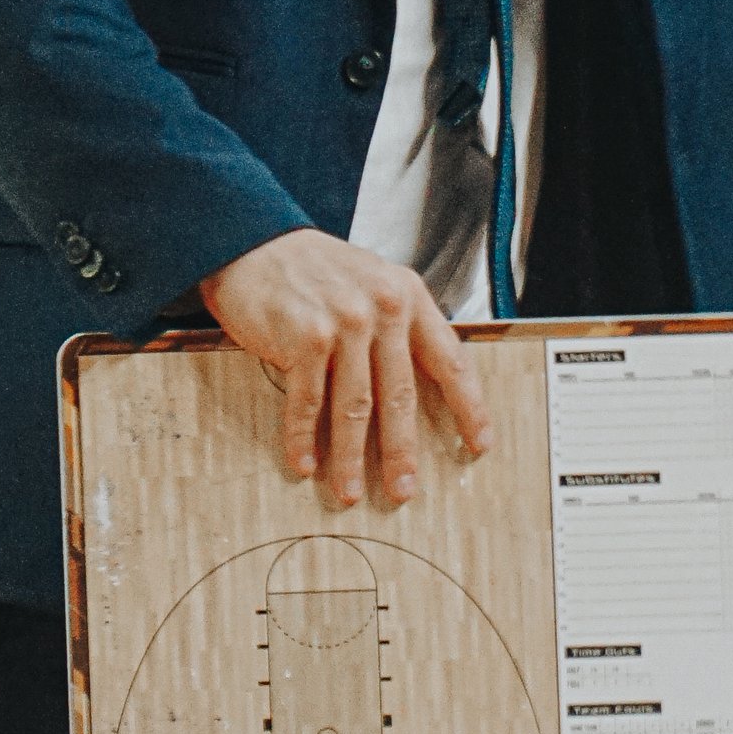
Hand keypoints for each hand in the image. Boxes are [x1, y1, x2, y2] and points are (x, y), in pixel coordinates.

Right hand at [203, 229, 491, 507]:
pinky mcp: (304, 338)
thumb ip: (397, 326)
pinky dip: (304, 438)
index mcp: (408, 296)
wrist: (252, 243)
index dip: (469, 406)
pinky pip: (308, 402)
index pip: (450, 360)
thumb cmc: (312, 269)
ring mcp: (344, 323)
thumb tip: (417, 386)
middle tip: (404, 490)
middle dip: (402, 450)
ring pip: (354, 407)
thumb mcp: (372, 282)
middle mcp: (382, 309)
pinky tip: (305, 463)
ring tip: (349, 490)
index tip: (480, 444)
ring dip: (351, 457)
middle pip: (400, 395)